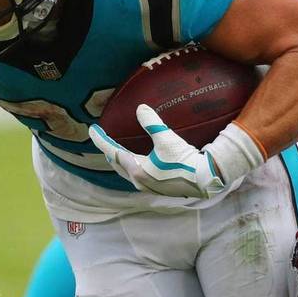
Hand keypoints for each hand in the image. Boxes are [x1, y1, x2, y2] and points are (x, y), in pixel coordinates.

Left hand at [89, 105, 263, 198]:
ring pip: (127, 172)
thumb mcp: (167, 139)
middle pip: (117, 165)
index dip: (100, 140)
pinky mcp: (158, 188)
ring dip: (120, 161)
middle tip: (104, 140)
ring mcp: (148, 186)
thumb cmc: (184, 161)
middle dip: (109, 152)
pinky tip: (139, 162)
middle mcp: (139, 180)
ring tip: (118, 151)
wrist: (205, 179)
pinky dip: (132, 167)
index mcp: (136, 169)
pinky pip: (138, 176)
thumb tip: (140, 108)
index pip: (112, 152)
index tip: (92, 129)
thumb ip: (152, 123)